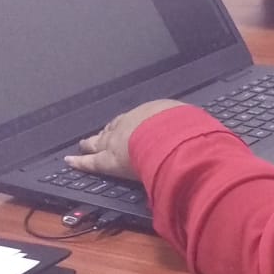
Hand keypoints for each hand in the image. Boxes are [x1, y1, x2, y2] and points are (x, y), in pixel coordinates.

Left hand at [65, 100, 185, 179]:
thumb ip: (192, 129)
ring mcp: (117, 140)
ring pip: (101, 142)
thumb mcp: (192, 123)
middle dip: (109, 131)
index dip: (130, 124)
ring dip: (93, 143)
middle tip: (102, 133)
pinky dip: (80, 161)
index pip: (138, 119)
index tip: (128, 127)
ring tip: (85, 143)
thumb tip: (203, 135)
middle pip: (116, 127)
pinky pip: (91, 162)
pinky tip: (70, 160)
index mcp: (152, 112)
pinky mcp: (109, 160)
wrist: (170, 136)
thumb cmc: (186, 129)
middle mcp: (131, 122)